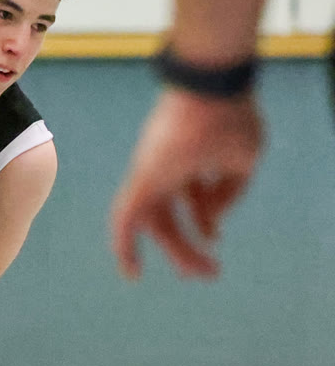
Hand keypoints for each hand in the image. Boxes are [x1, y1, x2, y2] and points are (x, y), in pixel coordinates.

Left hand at [109, 89, 262, 278]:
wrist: (211, 91)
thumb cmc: (229, 119)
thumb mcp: (242, 161)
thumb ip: (228, 193)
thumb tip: (211, 222)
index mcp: (188, 163)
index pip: (191, 198)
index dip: (205, 220)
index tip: (215, 240)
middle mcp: (166, 171)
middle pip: (171, 217)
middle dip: (188, 245)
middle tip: (211, 273)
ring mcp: (151, 176)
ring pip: (155, 223)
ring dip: (176, 250)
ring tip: (197, 275)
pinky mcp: (141, 180)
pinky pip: (124, 218)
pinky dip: (124, 243)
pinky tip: (130, 270)